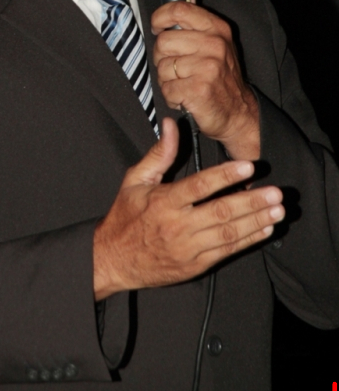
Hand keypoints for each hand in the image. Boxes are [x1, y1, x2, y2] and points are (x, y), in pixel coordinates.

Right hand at [93, 118, 282, 299]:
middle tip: (276, 192)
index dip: (226, 176)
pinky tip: (264, 229)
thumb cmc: (125, 217)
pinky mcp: (195, 265)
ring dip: (256, 221)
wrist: (113, 260)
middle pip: (221, 212)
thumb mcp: (135, 180)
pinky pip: (226, 251)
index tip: (249, 167)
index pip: (200, 186)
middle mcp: (177, 226)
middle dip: (252, 201)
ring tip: (278, 210)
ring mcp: (188, 248)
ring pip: (228, 234)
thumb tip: (171, 124)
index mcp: (163, 202)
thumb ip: (159, 153)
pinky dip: (248, 240)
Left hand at [151, 0, 259, 159]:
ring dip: (166, 80)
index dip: (160, 17)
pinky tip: (184, 97)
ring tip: (183, 84)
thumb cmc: (221, 78)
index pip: (179, 9)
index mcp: (217, 29)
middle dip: (161, 57)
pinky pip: (166, 88)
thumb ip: (195, 25)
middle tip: (175, 68)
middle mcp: (214, 44)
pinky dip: (171, 97)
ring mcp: (207, 67)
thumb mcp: (217, 44)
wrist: (238, 113)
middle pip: (163, 41)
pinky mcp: (198, 89)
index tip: (157, 28)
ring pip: (162, 67)